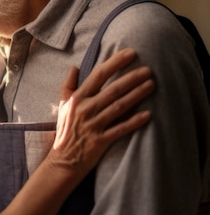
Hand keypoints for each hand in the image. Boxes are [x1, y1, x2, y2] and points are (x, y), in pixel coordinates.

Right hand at [50, 48, 153, 173]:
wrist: (62, 161)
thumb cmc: (64, 131)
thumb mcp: (62, 106)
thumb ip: (67, 86)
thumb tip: (75, 67)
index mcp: (77, 98)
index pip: (98, 75)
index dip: (115, 63)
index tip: (130, 53)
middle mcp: (85, 109)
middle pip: (112, 89)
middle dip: (132, 78)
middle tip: (148, 69)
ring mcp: (93, 125)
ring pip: (119, 107)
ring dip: (137, 95)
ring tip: (151, 85)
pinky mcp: (100, 141)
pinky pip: (120, 129)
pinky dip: (134, 122)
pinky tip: (148, 115)